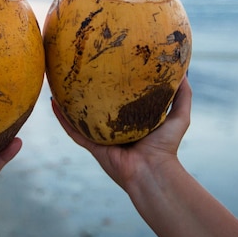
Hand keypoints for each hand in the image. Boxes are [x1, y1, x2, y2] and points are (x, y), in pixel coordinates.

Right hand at [52, 76, 191, 189]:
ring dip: (68, 102)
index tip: (105, 65)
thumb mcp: (179, 116)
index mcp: (130, 121)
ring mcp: (100, 136)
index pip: (118, 100)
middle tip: (78, 70)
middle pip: (96, 106)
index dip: (111, 85)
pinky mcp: (92, 144)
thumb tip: (184, 71)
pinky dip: (61, 117)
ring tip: (59, 83)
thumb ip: (182, 95)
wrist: (153, 170)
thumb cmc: (166, 146)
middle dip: (86, 91)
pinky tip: (53, 102)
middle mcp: (113, 128)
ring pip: (79, 116)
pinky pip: (73, 129)